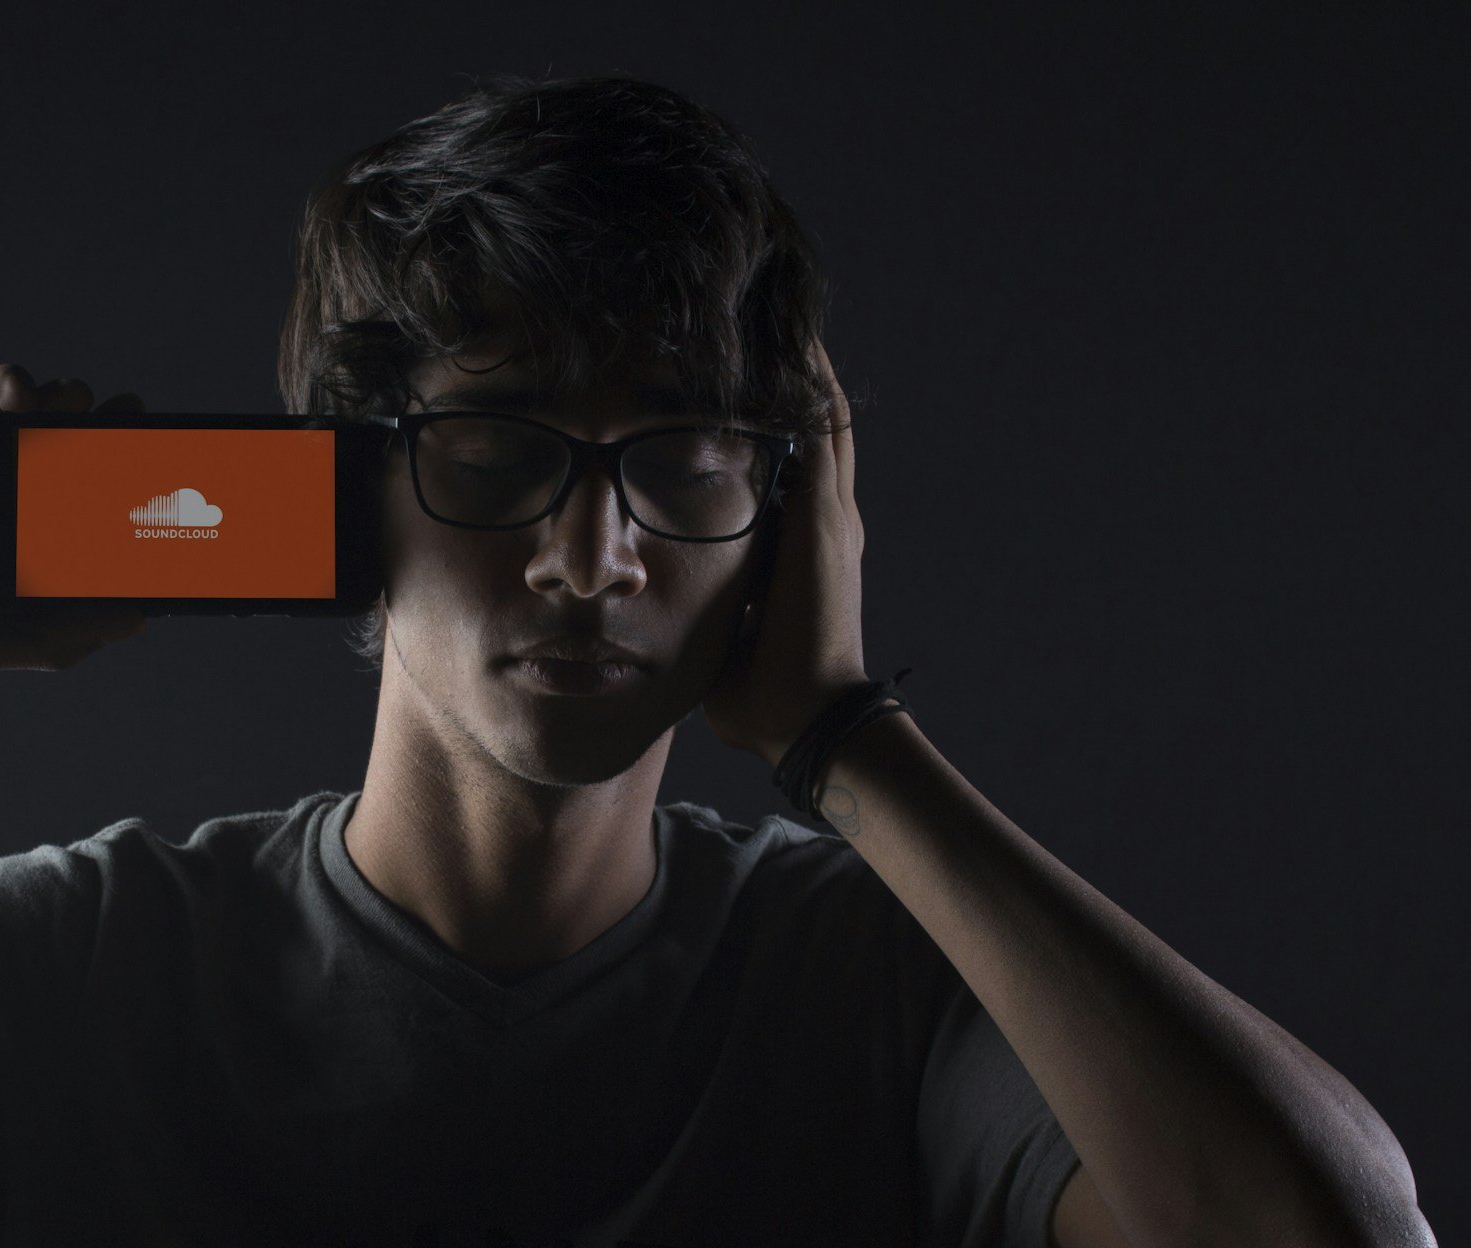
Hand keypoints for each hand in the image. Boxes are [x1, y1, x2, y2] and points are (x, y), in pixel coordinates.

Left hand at [700, 337, 868, 764]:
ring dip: (800, 364)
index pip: (782, 464)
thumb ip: (692, 602)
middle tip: (757, 315)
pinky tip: (793, 339)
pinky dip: (811, 385)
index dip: (761, 419)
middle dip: (782, 374)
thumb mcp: (715, 629)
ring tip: (775, 305)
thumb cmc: (756, 693)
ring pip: (821, 415)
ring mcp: (828, 515)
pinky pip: (823, 432)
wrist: (802, 720)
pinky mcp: (825, 520)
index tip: (730, 379)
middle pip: (807, 424)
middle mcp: (821, 520)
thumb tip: (641, 595)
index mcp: (799, 545)